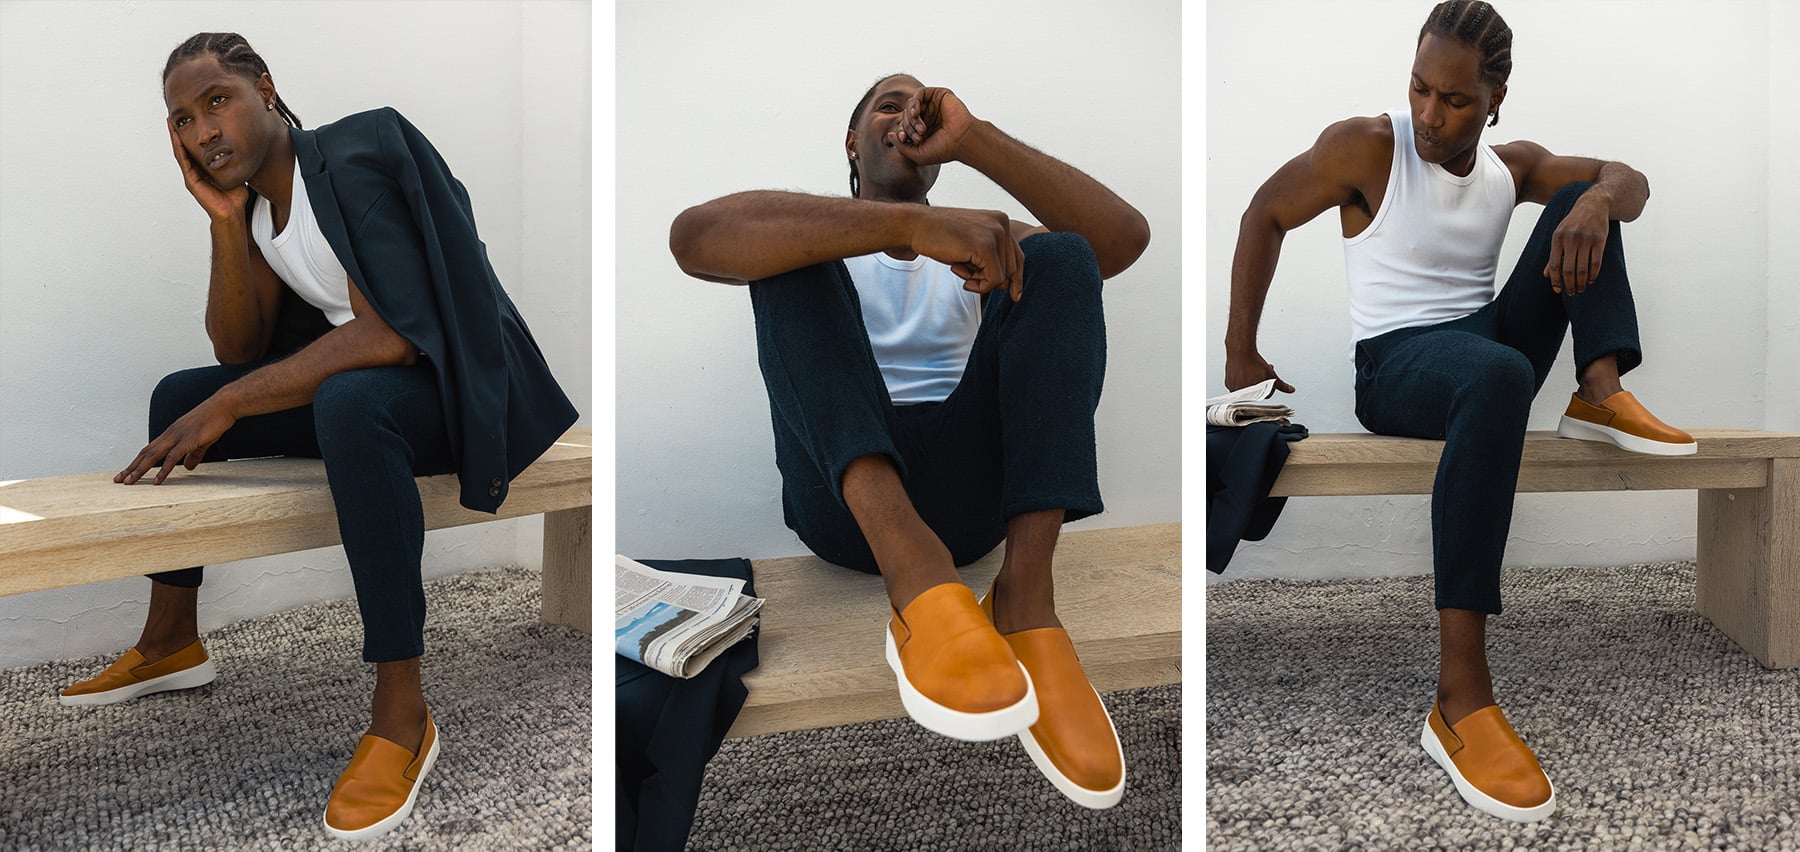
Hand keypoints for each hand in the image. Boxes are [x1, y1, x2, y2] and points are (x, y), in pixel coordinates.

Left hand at [116, 396, 236, 484]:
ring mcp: (178, 437)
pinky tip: (156, 480)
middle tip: (119, 480)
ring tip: (130, 482)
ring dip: (140, 470)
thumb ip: (193, 455)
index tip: (128, 471)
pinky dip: (162, 470)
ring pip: (153, 456)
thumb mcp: (202, 440)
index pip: (149, 449)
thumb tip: (187, 467)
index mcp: (172, 433)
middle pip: (145, 453)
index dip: (137, 461)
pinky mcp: (188, 441)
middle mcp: (170, 434)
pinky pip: (171, 458)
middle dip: (131, 467)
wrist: (224, 405)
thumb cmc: (215, 419)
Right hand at [169, 118, 248, 222]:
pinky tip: (177, 138)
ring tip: (170, 122)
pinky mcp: (191, 181)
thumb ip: (234, 159)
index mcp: (205, 167)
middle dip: (179, 131)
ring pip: (181, 151)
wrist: (232, 212)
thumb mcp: (235, 171)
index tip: (189, 118)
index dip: (191, 132)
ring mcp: (191, 175)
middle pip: (184, 146)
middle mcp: (196, 170)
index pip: (195, 146)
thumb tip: (244, 144)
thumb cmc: (235, 195)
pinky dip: (179, 149)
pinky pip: (184, 162)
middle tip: (174, 115)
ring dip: (175, 137)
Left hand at [889, 86, 979, 166]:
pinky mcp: (938, 95)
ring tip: (921, 128)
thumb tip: (890, 134)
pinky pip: (920, 93)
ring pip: (911, 105)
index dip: (901, 131)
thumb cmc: (943, 150)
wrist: (962, 141)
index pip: (904, 126)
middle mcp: (927, 116)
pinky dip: (915, 102)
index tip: (904, 139)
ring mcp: (933, 105)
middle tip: (919, 136)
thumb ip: (901, 147)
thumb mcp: (917, 154)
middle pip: (906, 115)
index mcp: (923, 129)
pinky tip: (916, 112)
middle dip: (908, 126)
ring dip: (911, 117)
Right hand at [909, 206, 1024, 300]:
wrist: (916, 226)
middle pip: (1012, 268)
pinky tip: (958, 270)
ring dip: (980, 280)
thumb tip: (1010, 285)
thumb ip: (992, 257)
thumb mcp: (971, 244)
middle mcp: (1002, 223)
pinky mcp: (986, 246)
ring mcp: (995, 233)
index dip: (1016, 278)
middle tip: (966, 273)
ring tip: (959, 268)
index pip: (1018, 256)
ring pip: (1003, 276)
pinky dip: (978, 285)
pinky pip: (994, 279)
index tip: (1015, 295)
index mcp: (1001, 220)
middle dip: (989, 278)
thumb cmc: (941, 238)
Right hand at [1224, 350, 1295, 393]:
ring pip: (1247, 387)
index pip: (1264, 396)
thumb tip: (1291, 390)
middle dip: (1262, 383)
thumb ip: (1281, 385)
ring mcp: (1232, 388)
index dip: (1270, 386)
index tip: (1269, 378)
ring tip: (1256, 371)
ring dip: (1253, 380)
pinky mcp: (1227, 382)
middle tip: (1263, 373)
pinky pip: (1238, 383)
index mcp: (1251, 396)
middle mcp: (1240, 394)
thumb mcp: (1272, 375)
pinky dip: (1243, 378)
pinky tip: (1247, 370)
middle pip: (1255, 392)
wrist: (1240, 350)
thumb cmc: (1254, 363)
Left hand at [1544, 190, 1609, 294]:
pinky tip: (1591, 280)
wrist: (1593, 205)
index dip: (1555, 280)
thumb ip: (1553, 255)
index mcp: (1558, 238)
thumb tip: (1546, 275)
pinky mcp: (1600, 240)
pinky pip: (1596, 262)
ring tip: (1581, 288)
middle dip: (1569, 284)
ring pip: (1583, 268)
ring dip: (1581, 282)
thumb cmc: (1573, 223)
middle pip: (1569, 269)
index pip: (1554, 265)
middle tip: (1571, 292)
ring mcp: (1586, 239)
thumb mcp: (1559, 235)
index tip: (1557, 290)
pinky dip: (1593, 275)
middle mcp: (1571, 239)